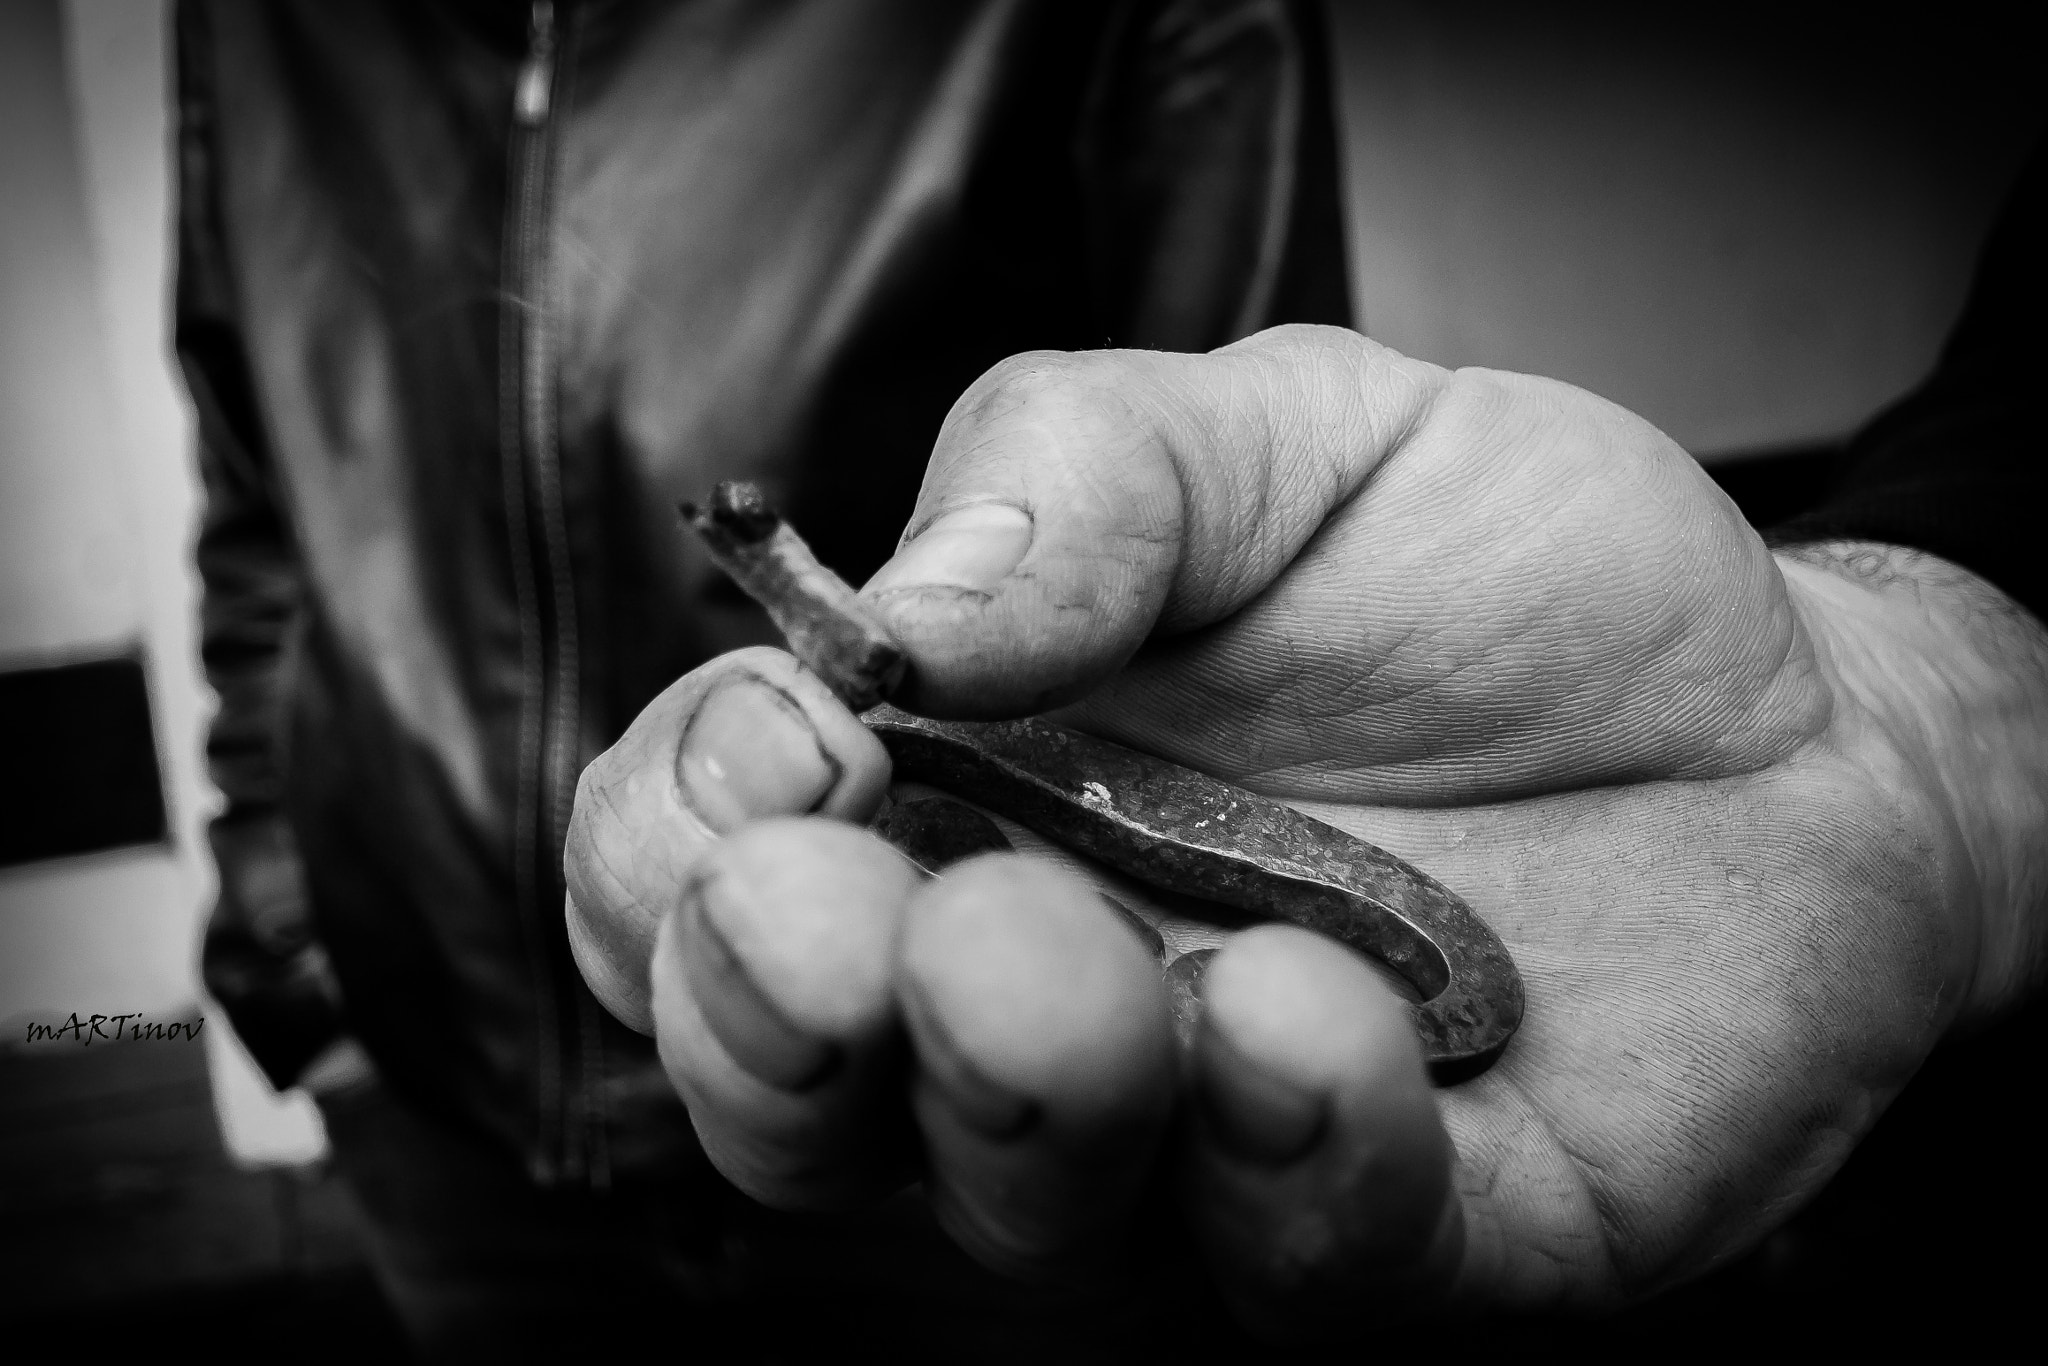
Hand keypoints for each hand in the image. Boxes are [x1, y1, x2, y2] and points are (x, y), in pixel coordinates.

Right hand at [564, 326, 2047, 1330]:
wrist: (1781, 702)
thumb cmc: (1489, 566)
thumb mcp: (1278, 431)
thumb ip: (1074, 475)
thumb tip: (891, 621)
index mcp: (954, 800)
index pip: (700, 877)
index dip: (674, 840)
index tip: (784, 741)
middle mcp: (1041, 990)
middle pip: (796, 1100)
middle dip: (774, 1028)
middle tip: (842, 916)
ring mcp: (1213, 1131)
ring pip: (1024, 1211)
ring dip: (1016, 1096)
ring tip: (1083, 961)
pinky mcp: (1425, 1223)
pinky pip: (1306, 1256)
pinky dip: (1282, 1161)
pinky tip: (1306, 1022)